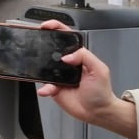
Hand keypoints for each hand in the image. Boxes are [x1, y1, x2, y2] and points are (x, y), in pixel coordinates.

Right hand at [34, 20, 137, 138]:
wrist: (98, 112)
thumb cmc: (102, 92)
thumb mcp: (99, 69)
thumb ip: (85, 57)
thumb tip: (67, 56)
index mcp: (79, 56)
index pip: (66, 38)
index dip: (56, 28)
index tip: (47, 26)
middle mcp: (68, 65)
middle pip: (52, 49)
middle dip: (42, 44)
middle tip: (36, 41)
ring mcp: (60, 76)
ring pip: (45, 68)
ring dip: (41, 68)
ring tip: (41, 70)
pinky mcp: (55, 89)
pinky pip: (45, 85)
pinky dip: (44, 87)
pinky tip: (47, 89)